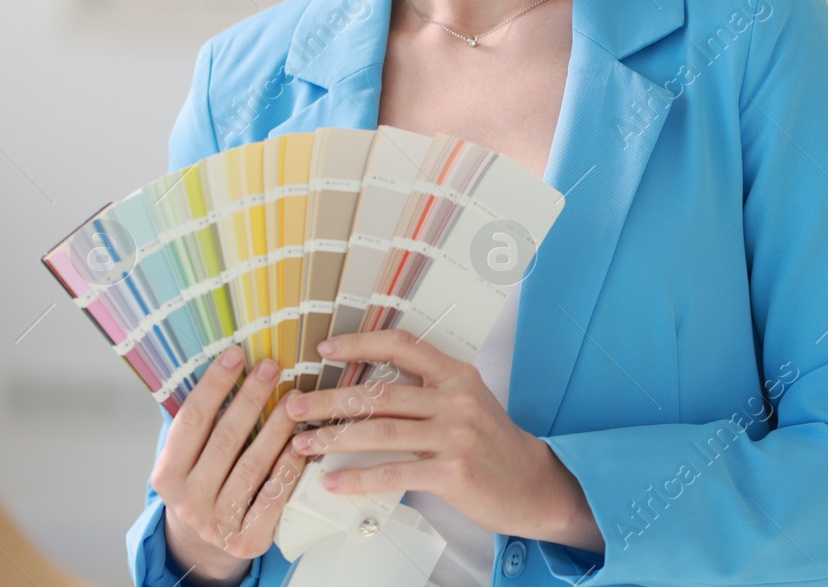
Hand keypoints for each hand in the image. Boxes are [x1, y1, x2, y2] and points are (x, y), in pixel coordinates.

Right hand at [152, 347, 308, 585]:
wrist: (207, 543)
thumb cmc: (203, 484)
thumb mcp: (188, 459)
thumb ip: (201, 424)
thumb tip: (227, 364)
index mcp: (166, 476)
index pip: (191, 421)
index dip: (214, 385)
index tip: (235, 355)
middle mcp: (187, 502)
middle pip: (225, 439)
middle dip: (250, 398)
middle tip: (272, 366)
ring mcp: (217, 523)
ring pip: (252, 465)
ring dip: (277, 427)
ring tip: (295, 397)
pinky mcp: (247, 539)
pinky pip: (273, 495)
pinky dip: (289, 466)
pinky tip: (303, 441)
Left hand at [287, 329, 602, 552]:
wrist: (531, 483)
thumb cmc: (492, 445)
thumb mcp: (466, 403)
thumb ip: (426, 391)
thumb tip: (368, 391)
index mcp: (456, 375)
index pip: (402, 346)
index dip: (360, 344)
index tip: (325, 349)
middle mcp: (456, 399)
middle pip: (380, 393)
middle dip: (329, 400)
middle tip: (296, 406)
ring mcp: (455, 434)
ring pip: (380, 431)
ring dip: (334, 438)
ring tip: (303, 445)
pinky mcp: (452, 471)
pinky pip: (393, 472)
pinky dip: (357, 477)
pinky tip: (333, 480)